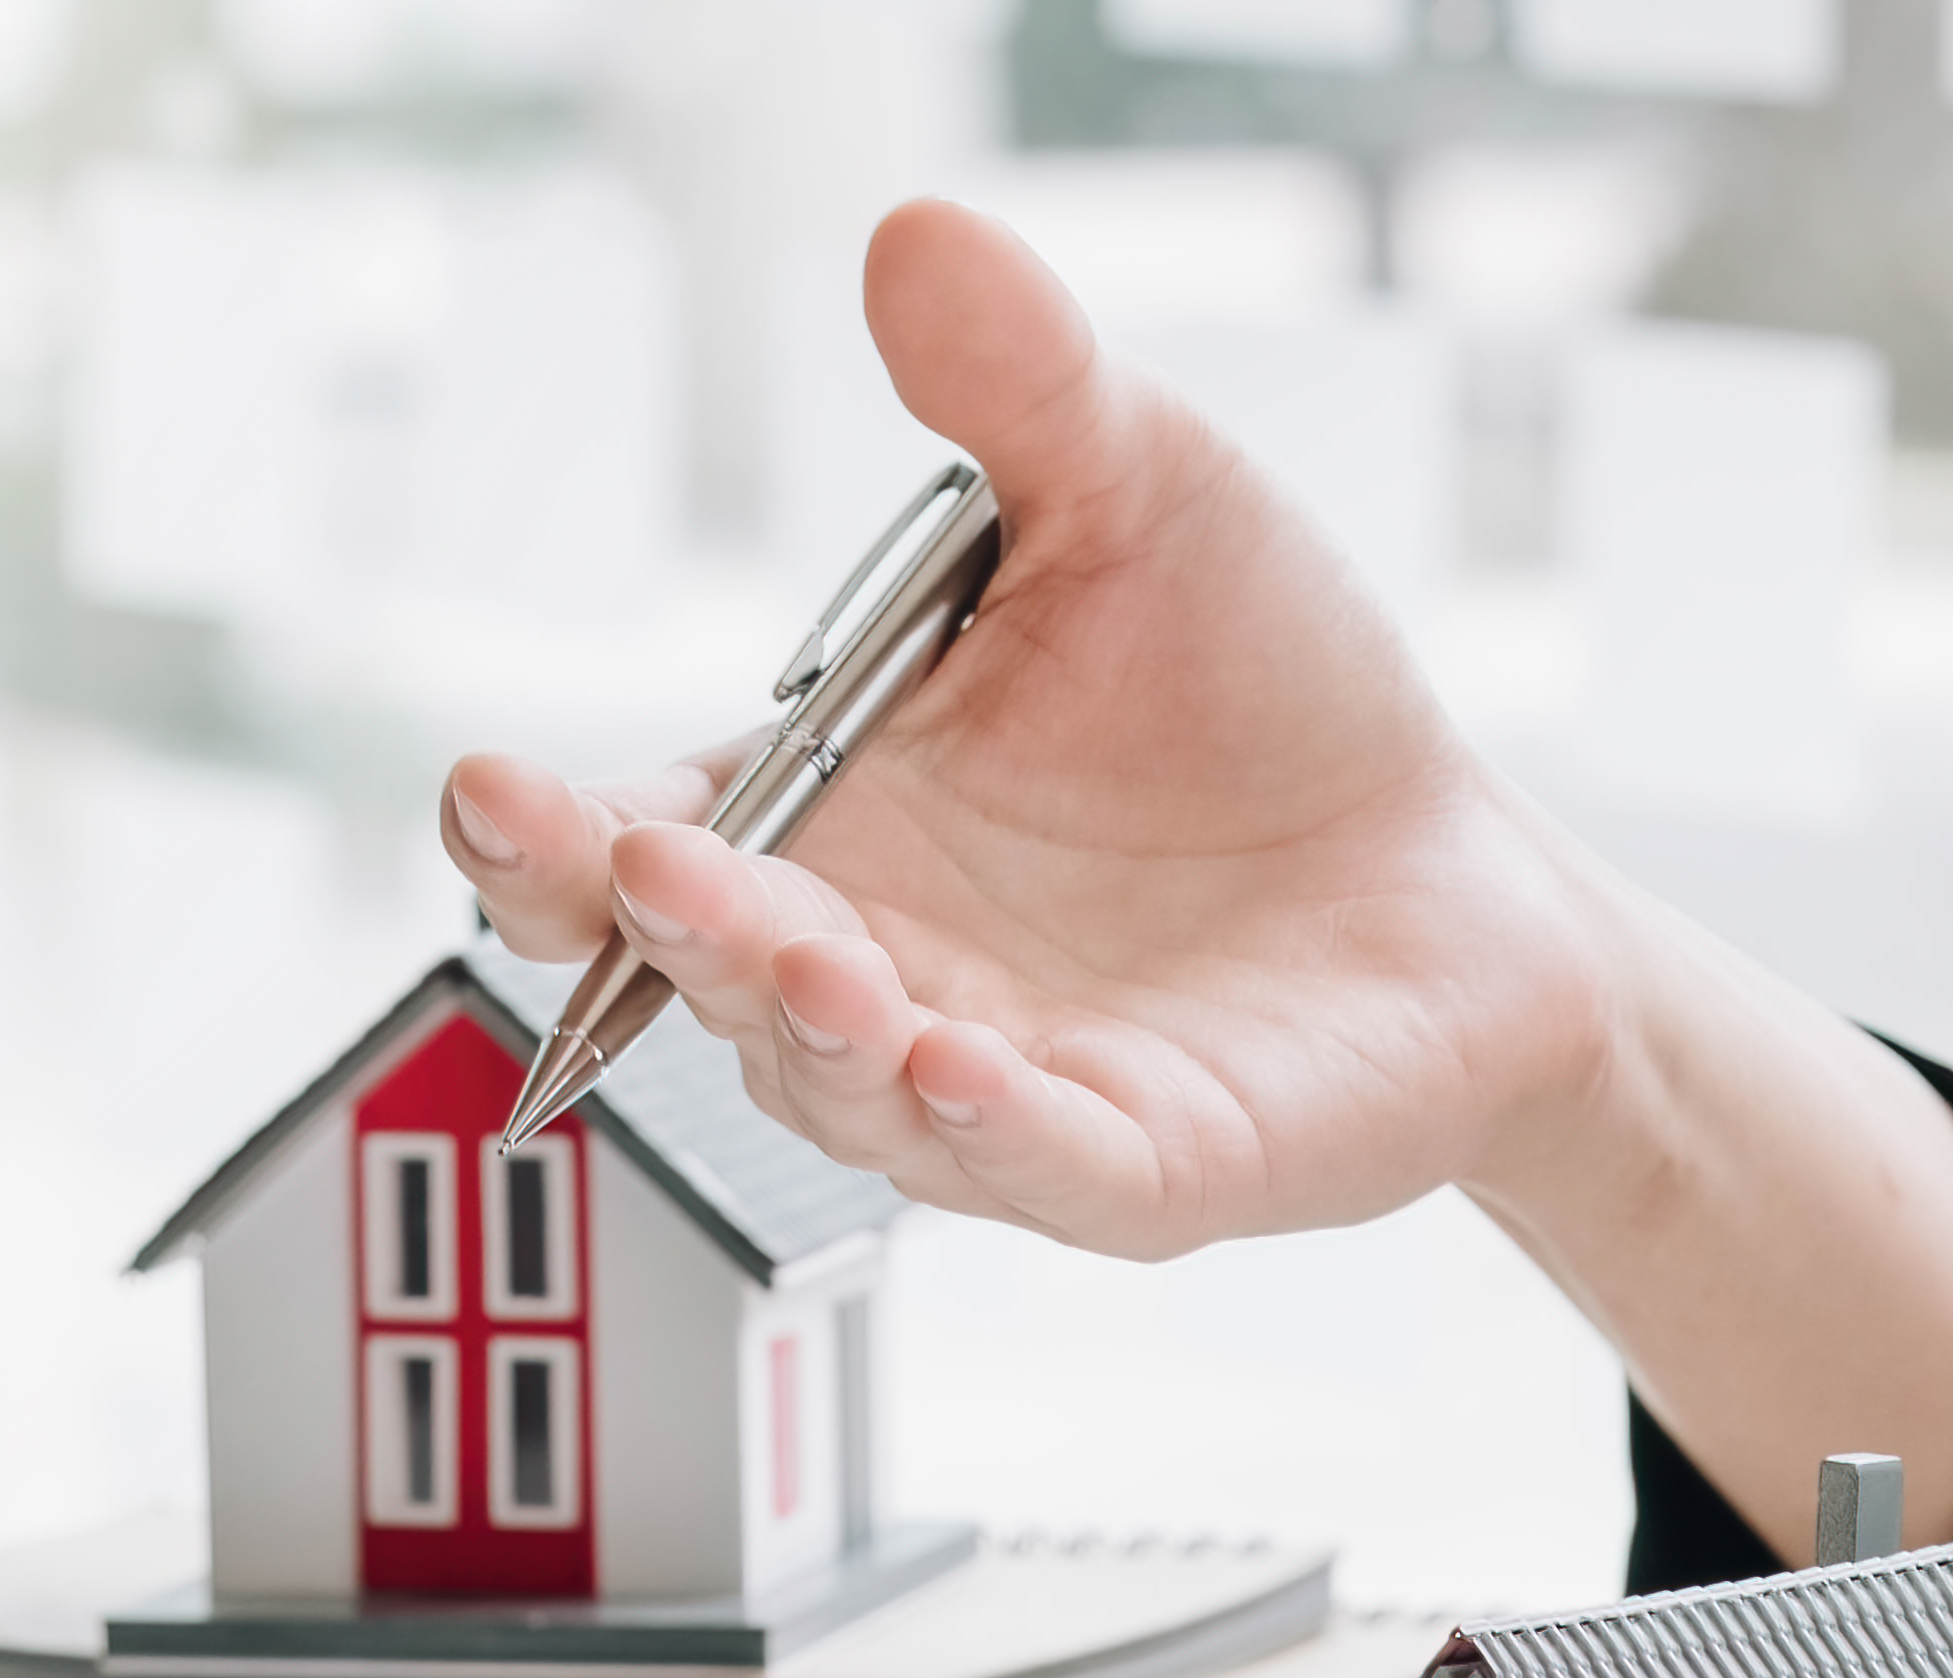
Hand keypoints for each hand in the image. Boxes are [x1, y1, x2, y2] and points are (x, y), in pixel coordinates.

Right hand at [431, 200, 1952, 1554]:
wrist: (1460, 862)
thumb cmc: (1264, 693)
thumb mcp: (1140, 497)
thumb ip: (1021, 390)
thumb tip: (917, 234)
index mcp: (831, 821)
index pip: (632, 849)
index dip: (542, 837)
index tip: (492, 788)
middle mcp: (876, 967)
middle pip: (705, 975)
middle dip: (659, 924)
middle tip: (636, 858)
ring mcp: (994, 1082)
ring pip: (846, 1087)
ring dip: (808, 1027)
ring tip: (803, 957)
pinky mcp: (1139, 1165)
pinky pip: (1037, 1168)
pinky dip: (985, 1128)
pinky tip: (955, 1068)